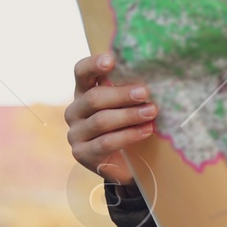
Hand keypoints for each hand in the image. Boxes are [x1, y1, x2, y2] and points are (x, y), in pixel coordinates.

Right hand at [65, 49, 157, 183]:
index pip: (81, 72)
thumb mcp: (126, 106)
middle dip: (121, 94)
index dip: (93, 64)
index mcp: (83, 92)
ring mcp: (75, 134)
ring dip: (129, 115)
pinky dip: (129, 135)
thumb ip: (129, 91)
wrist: (125, 165)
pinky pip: (107, 142)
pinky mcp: (82, 154)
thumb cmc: (127, 127)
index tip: (111, 60)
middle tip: (144, 92)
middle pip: (94, 98)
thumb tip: (151, 74)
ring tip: (151, 112)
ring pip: (101, 121)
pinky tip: (146, 130)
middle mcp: (75, 111)